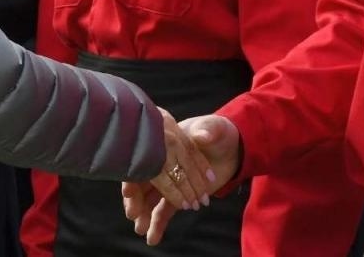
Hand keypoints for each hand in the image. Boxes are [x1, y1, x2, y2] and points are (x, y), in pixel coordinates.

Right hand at [123, 114, 240, 244]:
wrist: (233, 148)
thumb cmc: (219, 132)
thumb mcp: (214, 127)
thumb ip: (207, 130)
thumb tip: (201, 136)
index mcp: (166, 143)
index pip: (147, 159)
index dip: (137, 174)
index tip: (129, 190)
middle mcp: (163, 162)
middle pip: (144, 182)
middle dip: (137, 198)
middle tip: (133, 213)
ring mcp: (170, 180)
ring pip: (152, 198)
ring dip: (145, 213)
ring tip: (140, 228)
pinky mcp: (179, 195)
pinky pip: (166, 209)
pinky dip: (159, 221)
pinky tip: (152, 236)